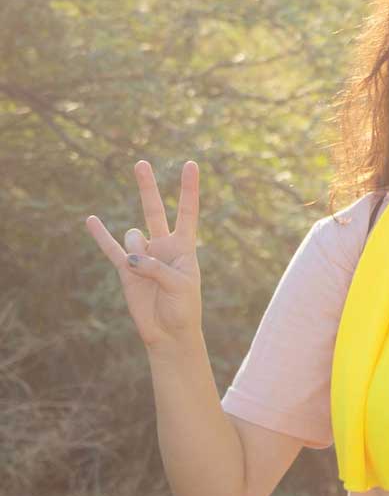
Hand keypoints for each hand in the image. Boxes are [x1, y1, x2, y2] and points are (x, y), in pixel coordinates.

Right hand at [85, 161, 202, 351]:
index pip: (186, 211)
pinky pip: (111, 249)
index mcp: (184, 246)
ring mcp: (143, 256)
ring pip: (133, 239)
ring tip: (146, 275)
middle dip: (148, 188)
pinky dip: (101, 235)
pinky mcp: (125, 270)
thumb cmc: (183, 308)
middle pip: (154, 211)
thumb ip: (156, 268)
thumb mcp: (178, 286)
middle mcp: (163, 246)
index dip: (188, 189)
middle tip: (141, 163)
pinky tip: (91, 220)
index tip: (190, 164)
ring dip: (137, 255)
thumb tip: (131, 257)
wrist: (169, 332)